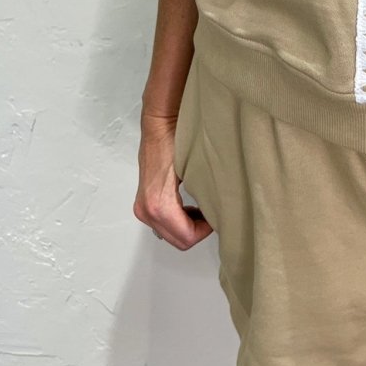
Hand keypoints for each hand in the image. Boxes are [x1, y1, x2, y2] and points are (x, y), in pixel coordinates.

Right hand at [134, 111, 212, 248]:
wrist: (160, 125)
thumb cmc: (178, 142)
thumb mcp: (197, 171)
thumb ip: (206, 197)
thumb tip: (222, 213)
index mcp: (159, 205)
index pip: (186, 237)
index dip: (205, 231)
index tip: (216, 216)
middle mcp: (146, 210)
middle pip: (178, 240)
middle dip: (197, 231)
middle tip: (212, 215)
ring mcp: (142, 208)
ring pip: (171, 234)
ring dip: (188, 226)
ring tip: (203, 209)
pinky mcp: (143, 203)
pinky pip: (164, 224)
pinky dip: (179, 220)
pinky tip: (190, 206)